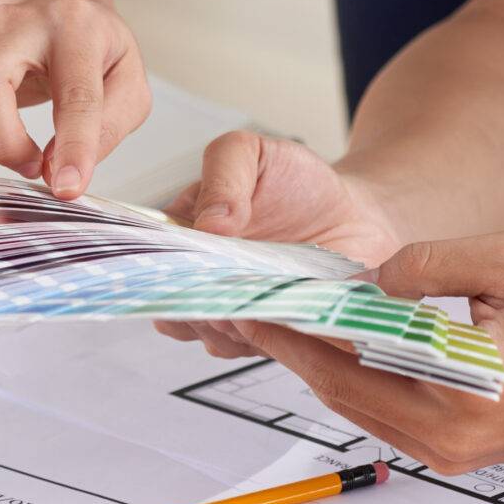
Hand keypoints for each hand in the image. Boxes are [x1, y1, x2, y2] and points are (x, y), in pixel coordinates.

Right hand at [0, 0, 148, 197]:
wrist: (60, 1)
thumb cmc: (96, 50)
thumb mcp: (128, 83)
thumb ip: (106, 127)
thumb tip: (59, 170)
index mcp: (76, 30)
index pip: (75, 93)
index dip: (72, 147)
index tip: (66, 188)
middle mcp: (19, 23)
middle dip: (2, 140)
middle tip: (28, 165)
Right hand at [155, 133, 407, 357]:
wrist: (353, 210)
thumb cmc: (296, 179)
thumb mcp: (251, 153)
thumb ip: (223, 174)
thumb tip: (208, 223)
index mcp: (183, 233)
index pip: (150, 265)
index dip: (163, 274)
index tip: (197, 270)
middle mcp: (201, 275)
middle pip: (175, 310)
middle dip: (200, 306)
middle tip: (238, 286)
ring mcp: (234, 305)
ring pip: (210, 336)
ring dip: (233, 326)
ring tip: (265, 297)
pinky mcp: (267, 328)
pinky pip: (251, 349)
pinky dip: (264, 338)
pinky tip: (284, 312)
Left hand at [230, 233, 503, 474]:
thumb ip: (432, 261)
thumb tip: (372, 276)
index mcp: (459, 389)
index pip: (349, 360)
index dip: (296, 332)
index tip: (257, 306)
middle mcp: (447, 437)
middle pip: (342, 394)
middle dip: (295, 352)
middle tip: (256, 314)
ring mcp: (451, 456)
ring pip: (360, 412)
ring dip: (322, 371)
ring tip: (287, 329)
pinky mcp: (458, 457)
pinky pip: (387, 420)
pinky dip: (357, 386)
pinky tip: (339, 351)